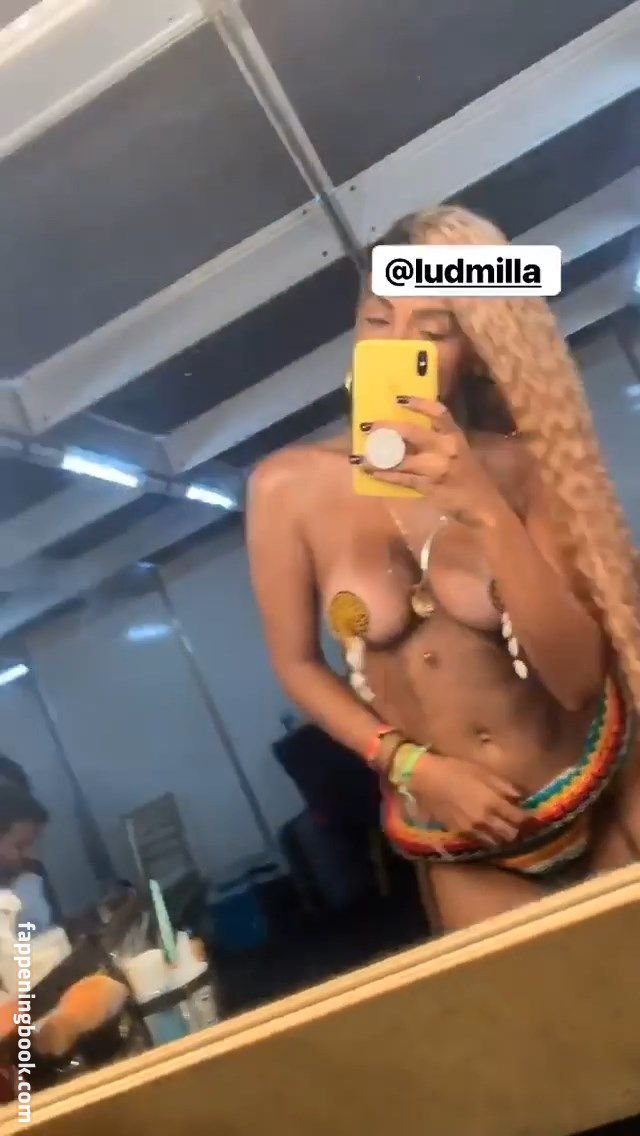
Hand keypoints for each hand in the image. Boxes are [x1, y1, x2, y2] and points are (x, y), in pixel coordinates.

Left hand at [360, 397, 503, 527]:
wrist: (483, 507)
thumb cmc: (470, 479)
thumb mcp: (459, 454)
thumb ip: (438, 443)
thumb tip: (406, 436)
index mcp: (455, 436)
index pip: (438, 412)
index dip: (418, 403)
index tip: (399, 399)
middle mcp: (446, 448)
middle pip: (411, 432)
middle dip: (386, 428)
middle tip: (368, 427)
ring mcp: (436, 467)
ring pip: (400, 459)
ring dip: (377, 458)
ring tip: (360, 457)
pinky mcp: (428, 486)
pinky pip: (401, 478)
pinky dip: (384, 475)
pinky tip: (371, 473)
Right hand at [407, 751, 525, 845]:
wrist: (426, 778)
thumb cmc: (455, 768)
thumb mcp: (483, 771)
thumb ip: (504, 786)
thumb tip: (521, 797)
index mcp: (492, 802)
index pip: (519, 818)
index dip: (526, 817)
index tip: (528, 813)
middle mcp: (485, 819)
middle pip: (510, 834)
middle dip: (517, 829)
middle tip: (517, 822)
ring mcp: (471, 828)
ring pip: (496, 842)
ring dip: (502, 836)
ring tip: (503, 828)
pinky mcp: (459, 832)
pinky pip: (480, 840)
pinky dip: (487, 838)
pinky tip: (486, 829)